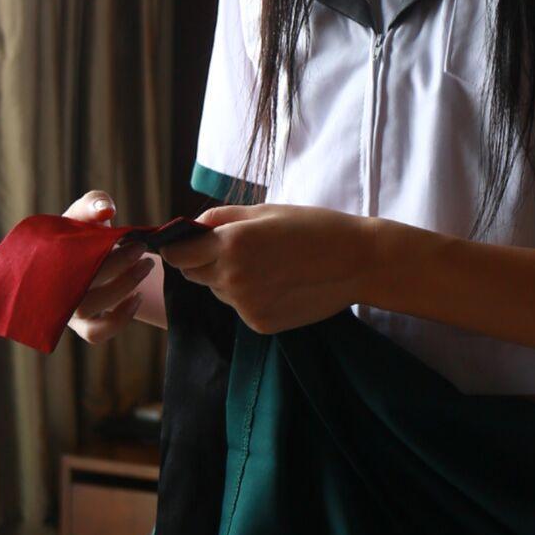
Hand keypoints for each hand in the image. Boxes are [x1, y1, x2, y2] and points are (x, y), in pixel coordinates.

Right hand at [62, 190, 153, 344]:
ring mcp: (65, 309)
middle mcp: (52, 287)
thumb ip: (95, 203)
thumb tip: (106, 209)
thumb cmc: (85, 231)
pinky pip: (95, 333)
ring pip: (88, 309)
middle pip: (80, 284)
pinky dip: (118, 319)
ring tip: (147, 266)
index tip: (131, 240)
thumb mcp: (88, 212)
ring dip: (123, 288)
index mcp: (48, 257)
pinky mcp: (81, 325)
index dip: (100, 251)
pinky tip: (136, 298)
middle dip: (117, 267)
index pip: (67, 258)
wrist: (90, 256)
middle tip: (142, 250)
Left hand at [152, 203, 376, 335]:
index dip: (178, 247)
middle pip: (193, 274)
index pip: (177, 254)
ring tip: (268, 265)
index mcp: (231, 244)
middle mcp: (232, 278)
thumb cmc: (313, 227)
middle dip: (203, 262)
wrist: (357, 262)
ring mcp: (245, 305)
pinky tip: (280, 284)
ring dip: (228, 279)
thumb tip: (190, 227)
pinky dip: (251, 297)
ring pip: (217, 291)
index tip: (187, 243)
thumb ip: (221, 218)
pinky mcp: (259, 323)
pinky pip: (240, 307)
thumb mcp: (265, 211)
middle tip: (237, 250)